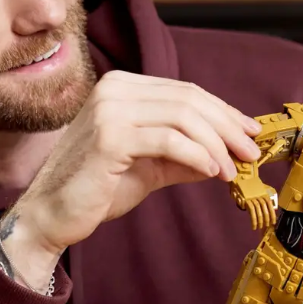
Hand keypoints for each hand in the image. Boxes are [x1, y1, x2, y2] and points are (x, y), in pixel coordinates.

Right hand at [1, 71, 261, 284]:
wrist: (51, 216)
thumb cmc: (95, 190)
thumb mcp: (149, 167)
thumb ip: (184, 156)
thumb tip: (227, 156)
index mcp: (121, 88)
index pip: (185, 92)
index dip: (223, 112)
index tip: (250, 134)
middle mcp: (113, 90)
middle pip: (189, 100)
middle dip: (227, 127)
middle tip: (252, 152)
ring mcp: (109, 110)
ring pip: (183, 117)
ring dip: (217, 144)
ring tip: (234, 168)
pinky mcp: (109, 137)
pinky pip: (169, 141)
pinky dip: (198, 156)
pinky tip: (211, 172)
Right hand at [232, 180, 277, 230]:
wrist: (239, 179)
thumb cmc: (249, 187)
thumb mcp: (259, 190)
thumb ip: (265, 198)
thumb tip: (271, 208)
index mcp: (263, 193)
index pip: (269, 204)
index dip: (272, 214)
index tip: (273, 222)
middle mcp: (258, 195)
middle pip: (264, 208)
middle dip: (266, 218)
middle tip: (266, 225)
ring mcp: (252, 197)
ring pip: (258, 210)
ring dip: (259, 220)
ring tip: (259, 227)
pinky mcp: (245, 200)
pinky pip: (251, 211)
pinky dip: (253, 220)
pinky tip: (253, 225)